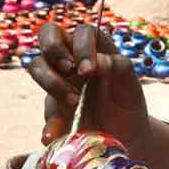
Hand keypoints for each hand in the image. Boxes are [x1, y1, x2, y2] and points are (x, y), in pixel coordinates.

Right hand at [27, 23, 148, 148]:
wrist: (127, 135)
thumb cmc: (128, 101)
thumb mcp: (132, 85)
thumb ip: (120, 67)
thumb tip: (100, 60)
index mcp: (94, 49)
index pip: (82, 32)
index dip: (82, 46)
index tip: (89, 70)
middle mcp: (72, 60)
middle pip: (48, 35)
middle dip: (54, 50)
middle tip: (70, 71)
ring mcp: (59, 83)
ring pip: (37, 66)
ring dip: (51, 82)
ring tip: (73, 103)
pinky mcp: (55, 111)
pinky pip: (45, 114)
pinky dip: (49, 125)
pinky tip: (53, 135)